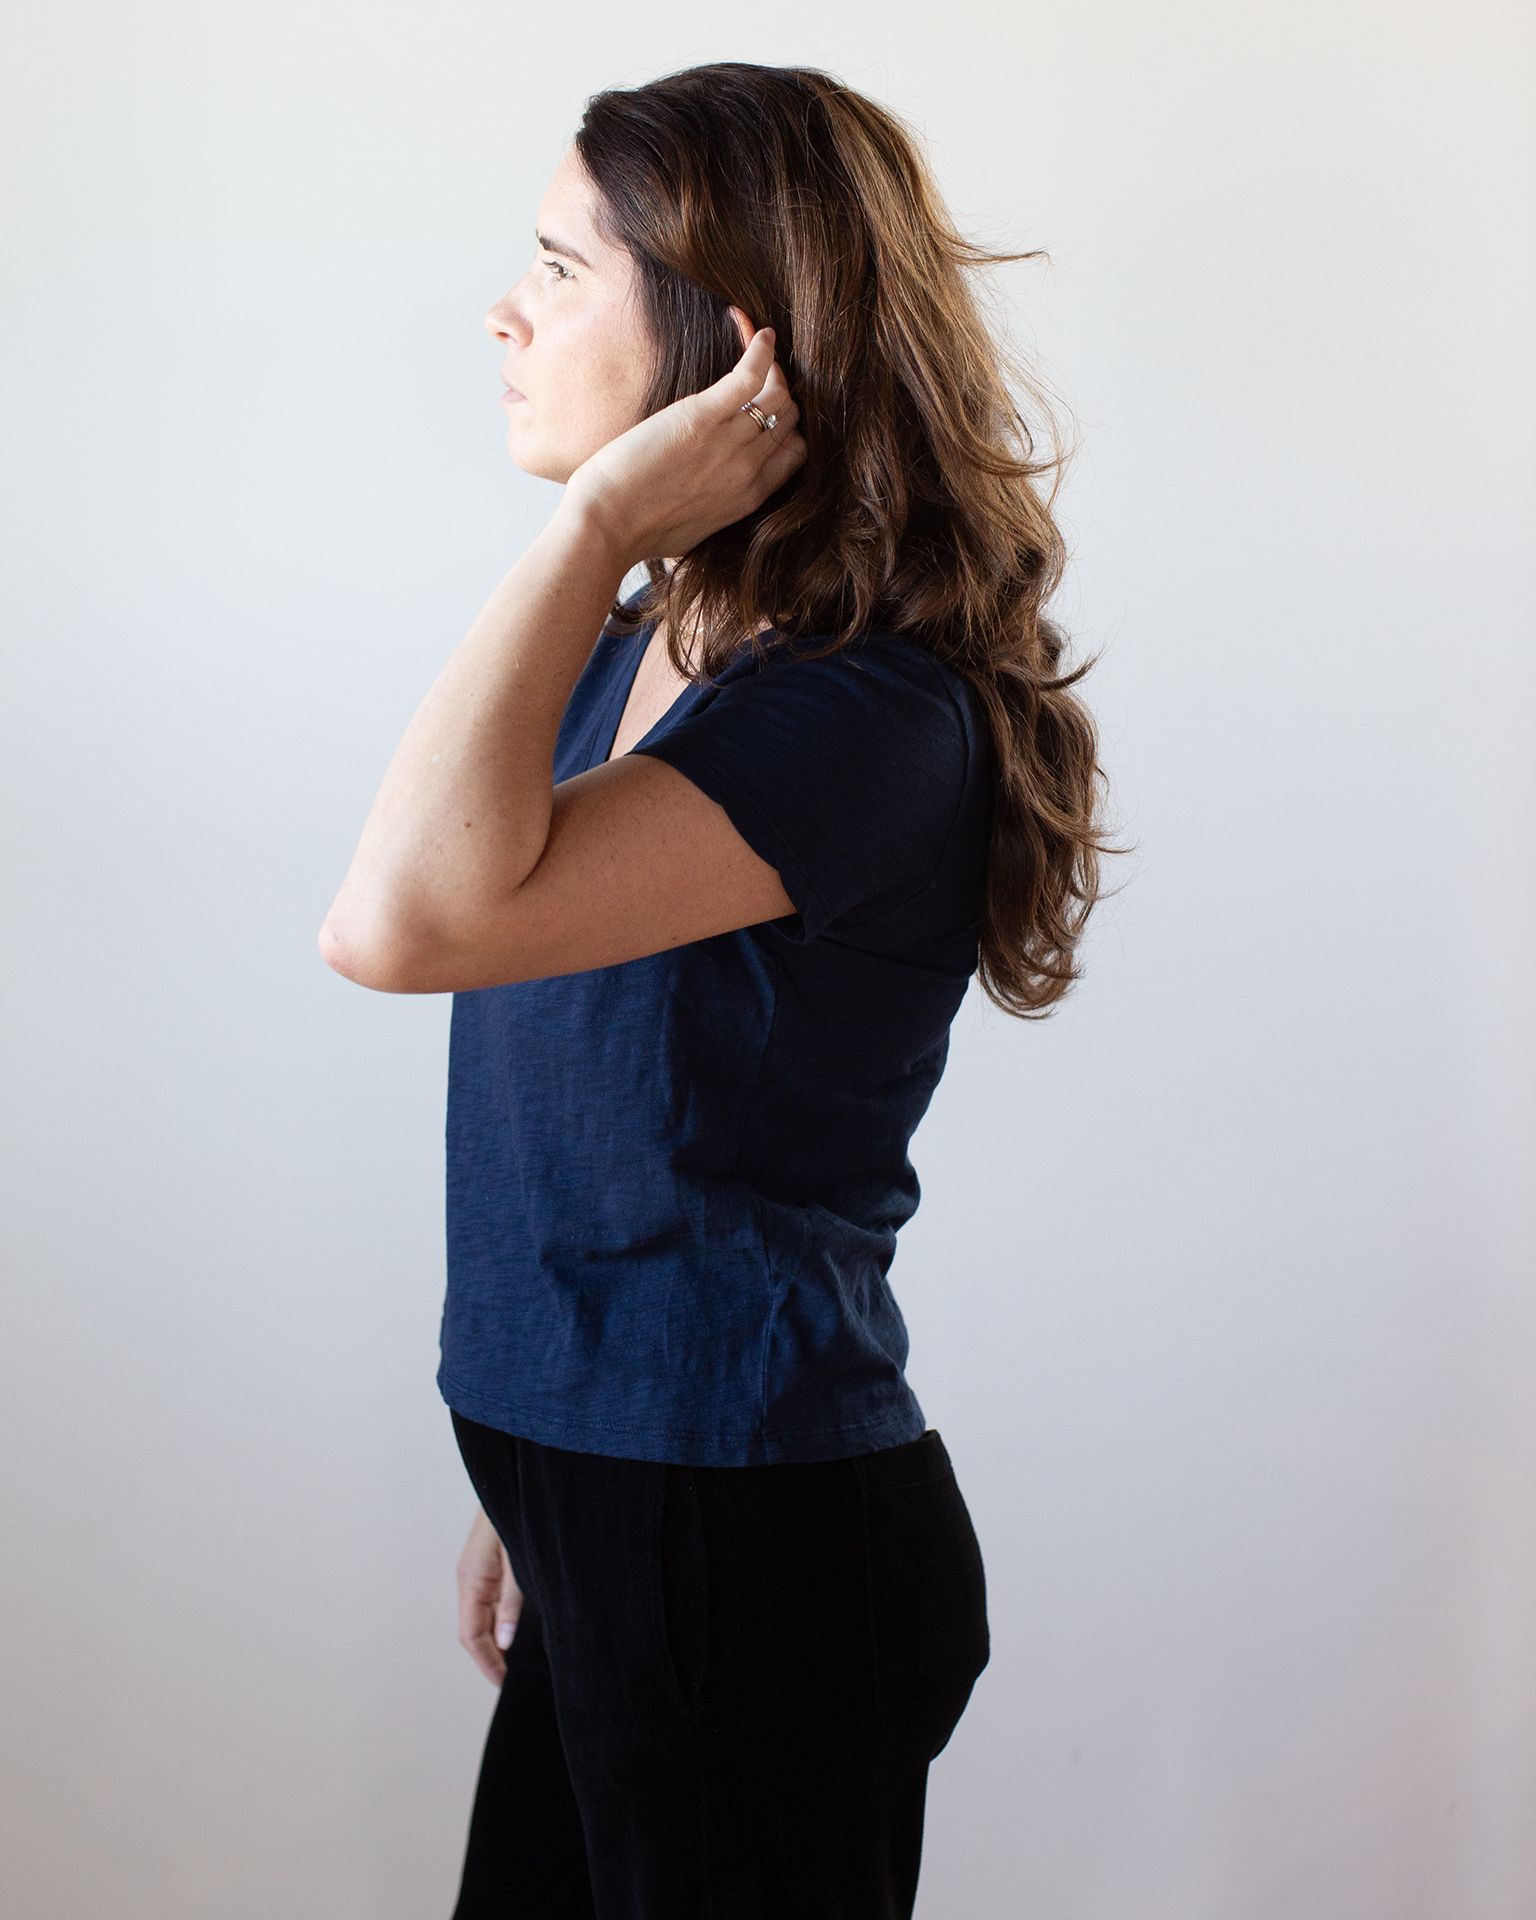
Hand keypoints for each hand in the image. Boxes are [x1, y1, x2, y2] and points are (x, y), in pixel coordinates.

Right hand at [457, 1505, 522, 1684]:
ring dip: (498, 1638)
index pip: (471, 1635)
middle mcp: (471, 1577)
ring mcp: (479, 1570)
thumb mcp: (518, 1560)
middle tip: (517, 1677)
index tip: (505, 1683)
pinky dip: (502, 1618)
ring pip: (483, 1615)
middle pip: (475, 1629)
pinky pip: (492, 1599)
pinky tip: (522, 1626)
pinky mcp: (490, 1562)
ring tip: (522, 1658)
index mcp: (472, 1579)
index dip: (487, 1662)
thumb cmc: (517, 1510)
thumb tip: (504, 1643)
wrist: (515, 1475)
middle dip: (492, 1656)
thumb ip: (512, 1602)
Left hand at [562, 324, 806, 570]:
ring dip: (773, 369)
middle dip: (781, 393)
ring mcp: (729, 444)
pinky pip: (750, 377)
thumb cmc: (639, 530)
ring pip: (778, 396)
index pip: (794, 452)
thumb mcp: (694, 528)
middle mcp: (747, 470)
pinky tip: (759, 334)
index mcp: (749, 497)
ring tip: (757, 350)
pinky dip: (761, 351)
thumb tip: (708, 497)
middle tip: (761, 374)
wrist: (608, 525)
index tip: (769, 409)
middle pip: (789, 420)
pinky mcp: (702, 419)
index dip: (788, 427)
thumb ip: (715, 506)